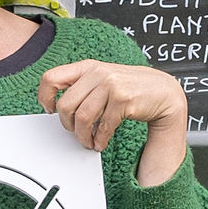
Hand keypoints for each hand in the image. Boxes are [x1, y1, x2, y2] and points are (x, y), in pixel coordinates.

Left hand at [38, 56, 187, 151]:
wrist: (162, 91)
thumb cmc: (130, 87)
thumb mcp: (103, 79)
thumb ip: (82, 86)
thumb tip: (57, 106)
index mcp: (88, 66)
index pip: (51, 78)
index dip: (45, 97)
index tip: (50, 110)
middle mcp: (98, 73)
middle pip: (66, 105)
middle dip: (68, 125)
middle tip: (75, 132)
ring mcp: (111, 85)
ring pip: (83, 118)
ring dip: (84, 136)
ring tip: (89, 141)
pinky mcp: (124, 100)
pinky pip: (103, 126)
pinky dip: (100, 139)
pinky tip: (101, 142)